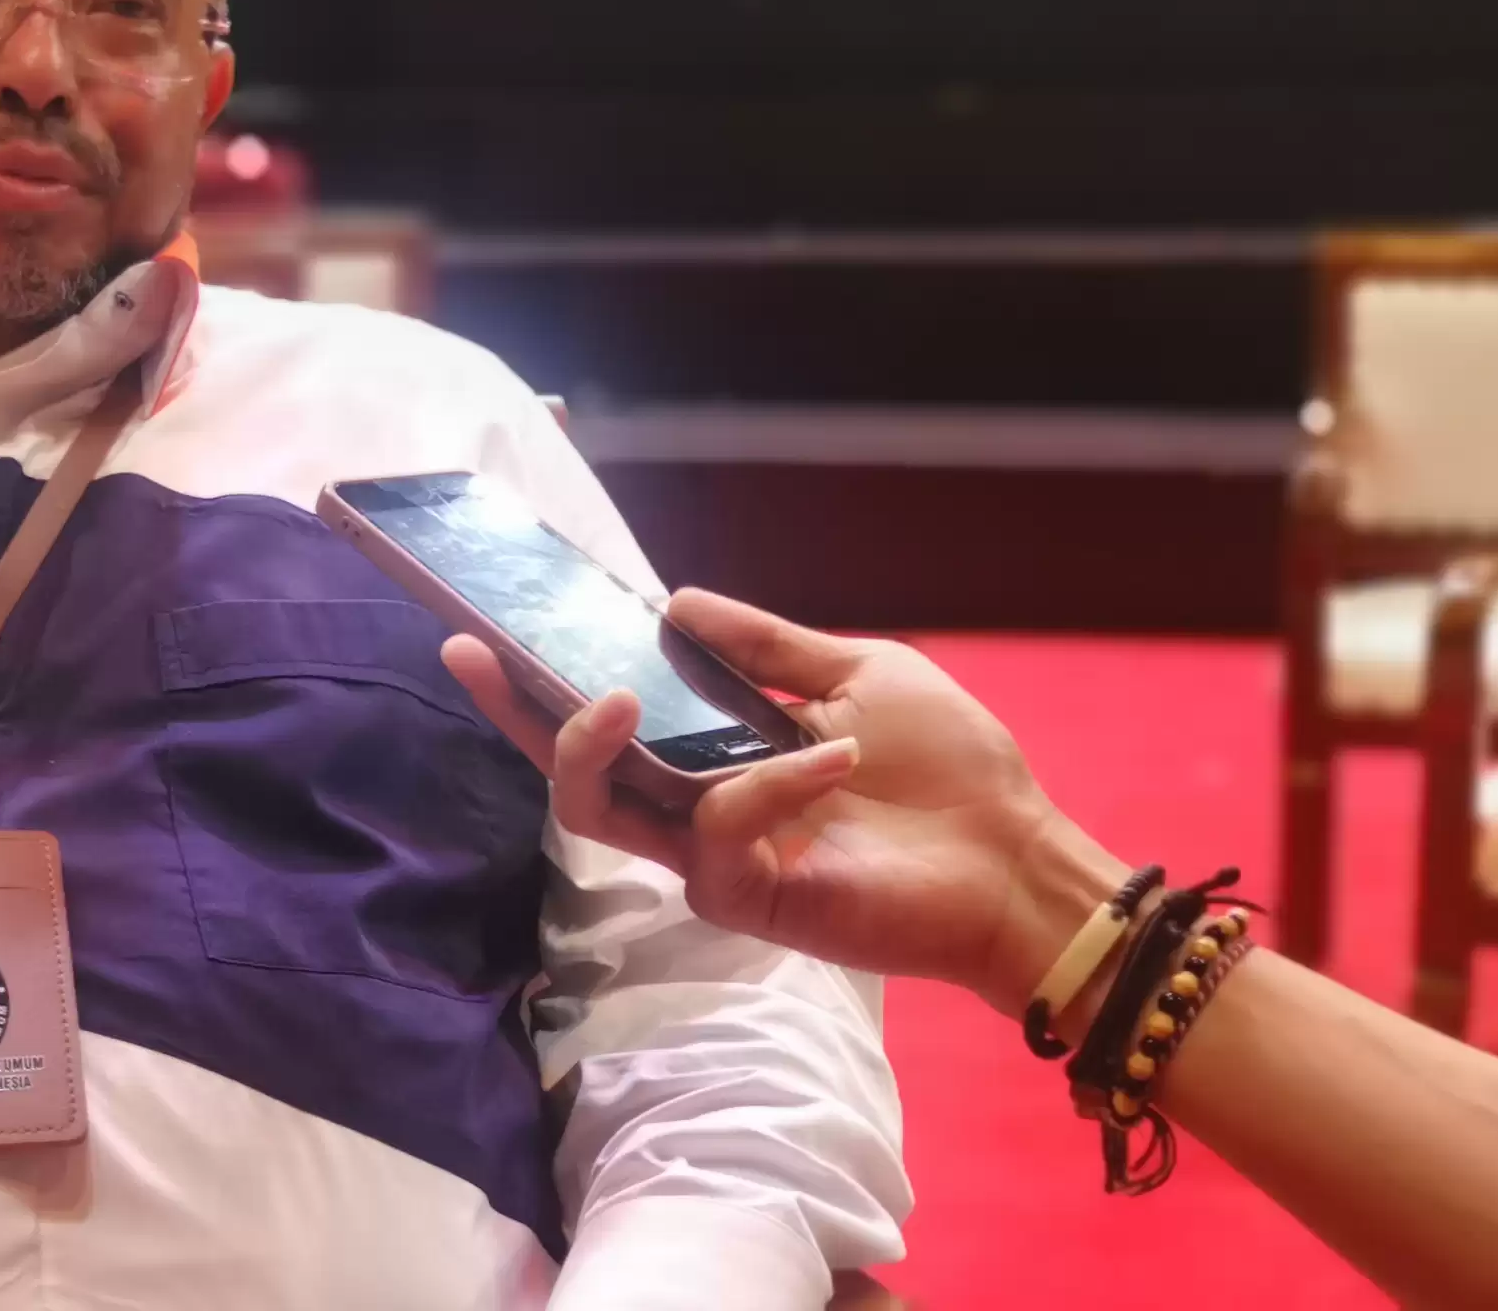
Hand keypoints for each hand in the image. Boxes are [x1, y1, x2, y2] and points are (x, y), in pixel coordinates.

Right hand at [445, 587, 1128, 1018]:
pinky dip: (765, 786)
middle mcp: (700, 811)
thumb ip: (766, 647)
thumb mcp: (857, 675)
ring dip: (594, 747)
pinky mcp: (749, 898)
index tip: (483, 630)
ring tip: (619, 696)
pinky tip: (834, 758)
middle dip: (516, 716)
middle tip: (479, 655)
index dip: (542, 683)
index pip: (613, 723)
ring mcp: (718, 859)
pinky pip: (715, 834)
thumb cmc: (951, 771)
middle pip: (574, 776)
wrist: (1018, 858)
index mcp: (720, 757)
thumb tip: (676, 599)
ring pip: (602, 814)